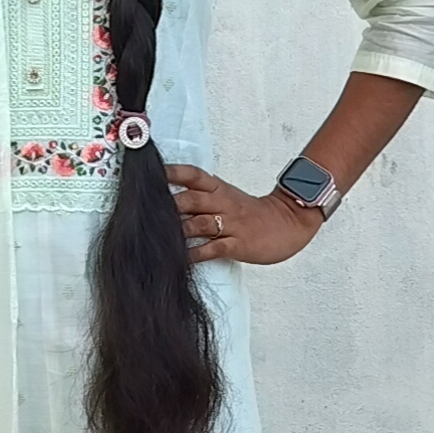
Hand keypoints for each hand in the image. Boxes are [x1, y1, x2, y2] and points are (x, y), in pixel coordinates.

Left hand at [165, 165, 322, 266]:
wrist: (288, 223)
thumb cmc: (251, 214)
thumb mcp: (227, 196)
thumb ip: (201, 197)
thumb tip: (168, 201)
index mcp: (219, 189)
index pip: (193, 176)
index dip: (172, 173)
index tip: (151, 174)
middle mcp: (223, 203)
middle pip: (190, 200)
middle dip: (167, 206)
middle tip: (145, 212)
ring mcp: (231, 224)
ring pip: (198, 224)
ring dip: (177, 231)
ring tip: (156, 238)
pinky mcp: (238, 244)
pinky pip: (213, 248)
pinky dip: (195, 254)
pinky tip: (181, 258)